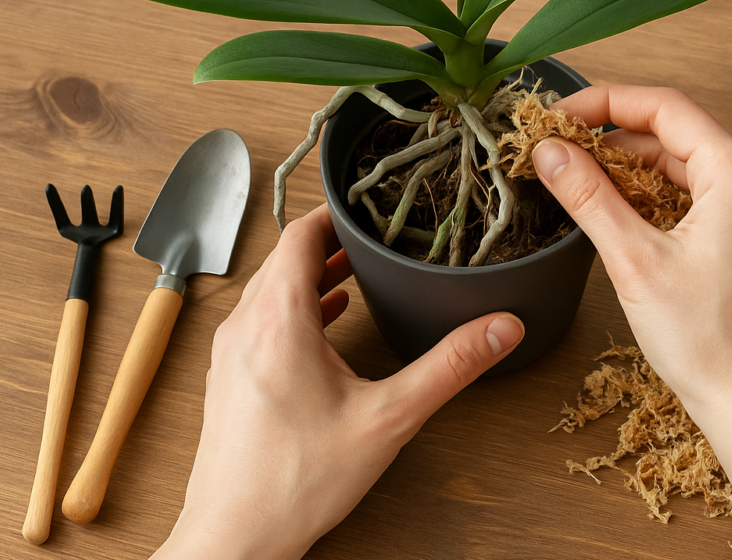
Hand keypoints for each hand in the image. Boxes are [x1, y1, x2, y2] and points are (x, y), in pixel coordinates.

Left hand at [152, 204, 524, 559]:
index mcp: (277, 319)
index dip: (336, 213)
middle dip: (331, 242)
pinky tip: (326, 323)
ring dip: (312, 275)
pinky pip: (262, 322)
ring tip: (357, 272)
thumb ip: (449, 366)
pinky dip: (296, 309)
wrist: (235, 537)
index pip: (299, 234)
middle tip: (376, 236)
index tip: (370, 205)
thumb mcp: (389, 417)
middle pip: (284, 258)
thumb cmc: (296, 482)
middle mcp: (244, 327)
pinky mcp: (231, 380)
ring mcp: (231, 354)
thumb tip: (500, 328)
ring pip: (270, 291)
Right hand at [533, 85, 731, 559]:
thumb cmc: (705, 340)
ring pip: (682, 163)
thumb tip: (549, 151)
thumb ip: (589, 198)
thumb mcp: (634, 261)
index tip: (556, 115)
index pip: (664, 107)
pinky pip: (694, 194)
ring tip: (575, 176)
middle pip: (674, 131)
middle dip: (612, 134)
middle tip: (557, 146)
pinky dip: (653, 193)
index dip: (604, 102)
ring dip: (630, 165)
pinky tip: (615, 207)